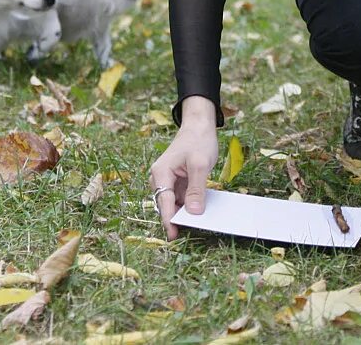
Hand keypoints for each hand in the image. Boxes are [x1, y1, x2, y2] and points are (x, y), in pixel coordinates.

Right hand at [149, 96, 219, 239]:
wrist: (199, 125)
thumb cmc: (198, 140)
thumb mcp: (200, 164)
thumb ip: (196, 189)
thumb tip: (194, 212)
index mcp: (161, 172)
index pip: (163, 201)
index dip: (169, 220)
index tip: (174, 235)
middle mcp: (160, 177)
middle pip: (166, 204)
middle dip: (176, 218)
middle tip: (192, 231)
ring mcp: (168, 180)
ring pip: (173, 203)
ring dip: (183, 212)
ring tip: (199, 222)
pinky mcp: (176, 181)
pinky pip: (180, 198)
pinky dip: (189, 204)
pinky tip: (200, 210)